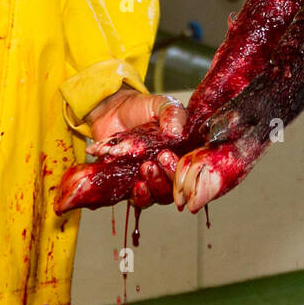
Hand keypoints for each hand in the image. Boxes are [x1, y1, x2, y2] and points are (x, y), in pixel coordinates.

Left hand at [84, 86, 186, 205]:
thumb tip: (176, 132)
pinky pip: (139, 200)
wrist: (114, 110)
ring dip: (154, 187)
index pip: (189, 168)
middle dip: (167, 178)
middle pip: (176, 187)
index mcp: (182, 151)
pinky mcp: (133, 184)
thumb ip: (172, 114)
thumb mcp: (161, 104)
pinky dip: (139, 196)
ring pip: (159, 196)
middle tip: (156, 161)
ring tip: (145, 168)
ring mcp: (151, 178)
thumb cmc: (142, 108)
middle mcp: (169, 168)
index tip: (168, 155)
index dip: (182, 168)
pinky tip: (136, 185)